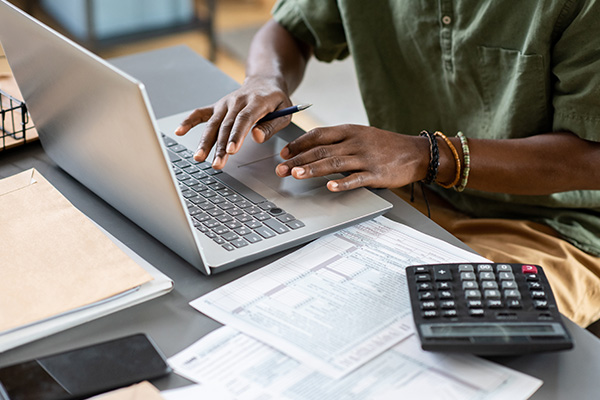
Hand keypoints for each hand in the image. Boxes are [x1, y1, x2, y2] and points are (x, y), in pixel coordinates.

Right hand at [174, 75, 292, 168]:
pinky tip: (179, 131)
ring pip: (213, 124)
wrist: (264, 81)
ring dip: (205, 142)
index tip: (231, 151)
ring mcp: (225, 103)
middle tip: (217, 164)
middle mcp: (237, 101)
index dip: (236, 135)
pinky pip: (201, 113)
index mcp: (256, 101)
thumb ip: (272, 125)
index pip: (244, 119)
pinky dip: (189, 121)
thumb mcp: (285, 111)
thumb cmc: (276, 100)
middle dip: (220, 147)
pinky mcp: (217, 106)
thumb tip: (257, 137)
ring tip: (199, 157)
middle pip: (226, 126)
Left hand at [275, 124, 429, 190]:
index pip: (318, 135)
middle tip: (281, 169)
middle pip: (321, 150)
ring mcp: (366, 158)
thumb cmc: (385, 145)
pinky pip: (356, 179)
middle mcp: (355, 142)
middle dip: (298, 160)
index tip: (284, 153)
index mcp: (350, 131)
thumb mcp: (361, 135)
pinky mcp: (376, 174)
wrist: (416, 152)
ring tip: (296, 175)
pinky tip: (329, 187)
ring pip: (334, 163)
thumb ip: (339, 141)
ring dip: (313, 169)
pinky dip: (342, 183)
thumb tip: (312, 150)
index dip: (299, 144)